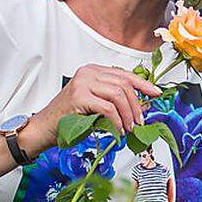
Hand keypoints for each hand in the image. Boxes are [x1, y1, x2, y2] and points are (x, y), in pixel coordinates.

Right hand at [19, 64, 159, 153]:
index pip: (124, 74)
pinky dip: (117, 121)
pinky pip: (108, 108)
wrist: (44, 129)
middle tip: (140, 122)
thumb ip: (113, 100)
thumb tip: (140, 107)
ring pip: (118, 95)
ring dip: (128, 114)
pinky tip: (118, 131)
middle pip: (124, 84)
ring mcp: (83, 83)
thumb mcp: (96, 105)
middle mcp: (88, 72)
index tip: (156, 94)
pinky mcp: (79, 97)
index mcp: (93, 70)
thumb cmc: (69, 119)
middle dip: (136, 105)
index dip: (143, 84)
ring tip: (129, 128)